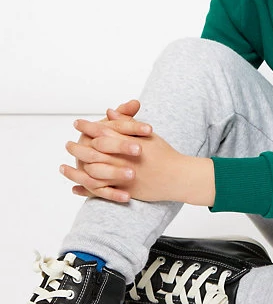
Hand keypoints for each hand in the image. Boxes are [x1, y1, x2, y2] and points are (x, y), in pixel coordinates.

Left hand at [61, 117, 188, 203]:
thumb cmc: (163, 153)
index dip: (89, 127)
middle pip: (94, 152)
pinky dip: (86, 190)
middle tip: (68, 143)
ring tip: (64, 166)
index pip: (104, 132)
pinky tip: (74, 188)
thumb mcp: (147, 135)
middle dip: (79, 147)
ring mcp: (124, 177)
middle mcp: (125, 160)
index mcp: (129, 143)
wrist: (178, 176)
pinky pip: (101, 192)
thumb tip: (110, 112)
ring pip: (94, 173)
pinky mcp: (125, 192)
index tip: (78, 123)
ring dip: (76, 171)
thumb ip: (127, 123)